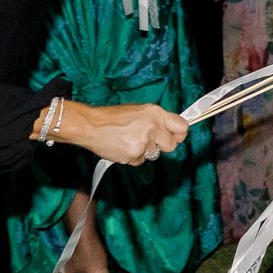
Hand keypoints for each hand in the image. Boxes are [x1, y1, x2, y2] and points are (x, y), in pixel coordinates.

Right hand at [70, 102, 190, 165]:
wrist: (91, 126)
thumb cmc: (113, 117)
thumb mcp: (140, 111)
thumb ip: (157, 120)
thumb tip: (170, 131)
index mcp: (156, 113)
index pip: (182, 126)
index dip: (180, 134)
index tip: (176, 137)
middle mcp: (153, 127)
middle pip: (171, 145)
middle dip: (162, 145)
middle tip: (149, 141)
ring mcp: (143, 143)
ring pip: (154, 155)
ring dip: (145, 151)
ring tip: (129, 140)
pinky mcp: (134, 155)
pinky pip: (140, 161)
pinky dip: (133, 157)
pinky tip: (122, 147)